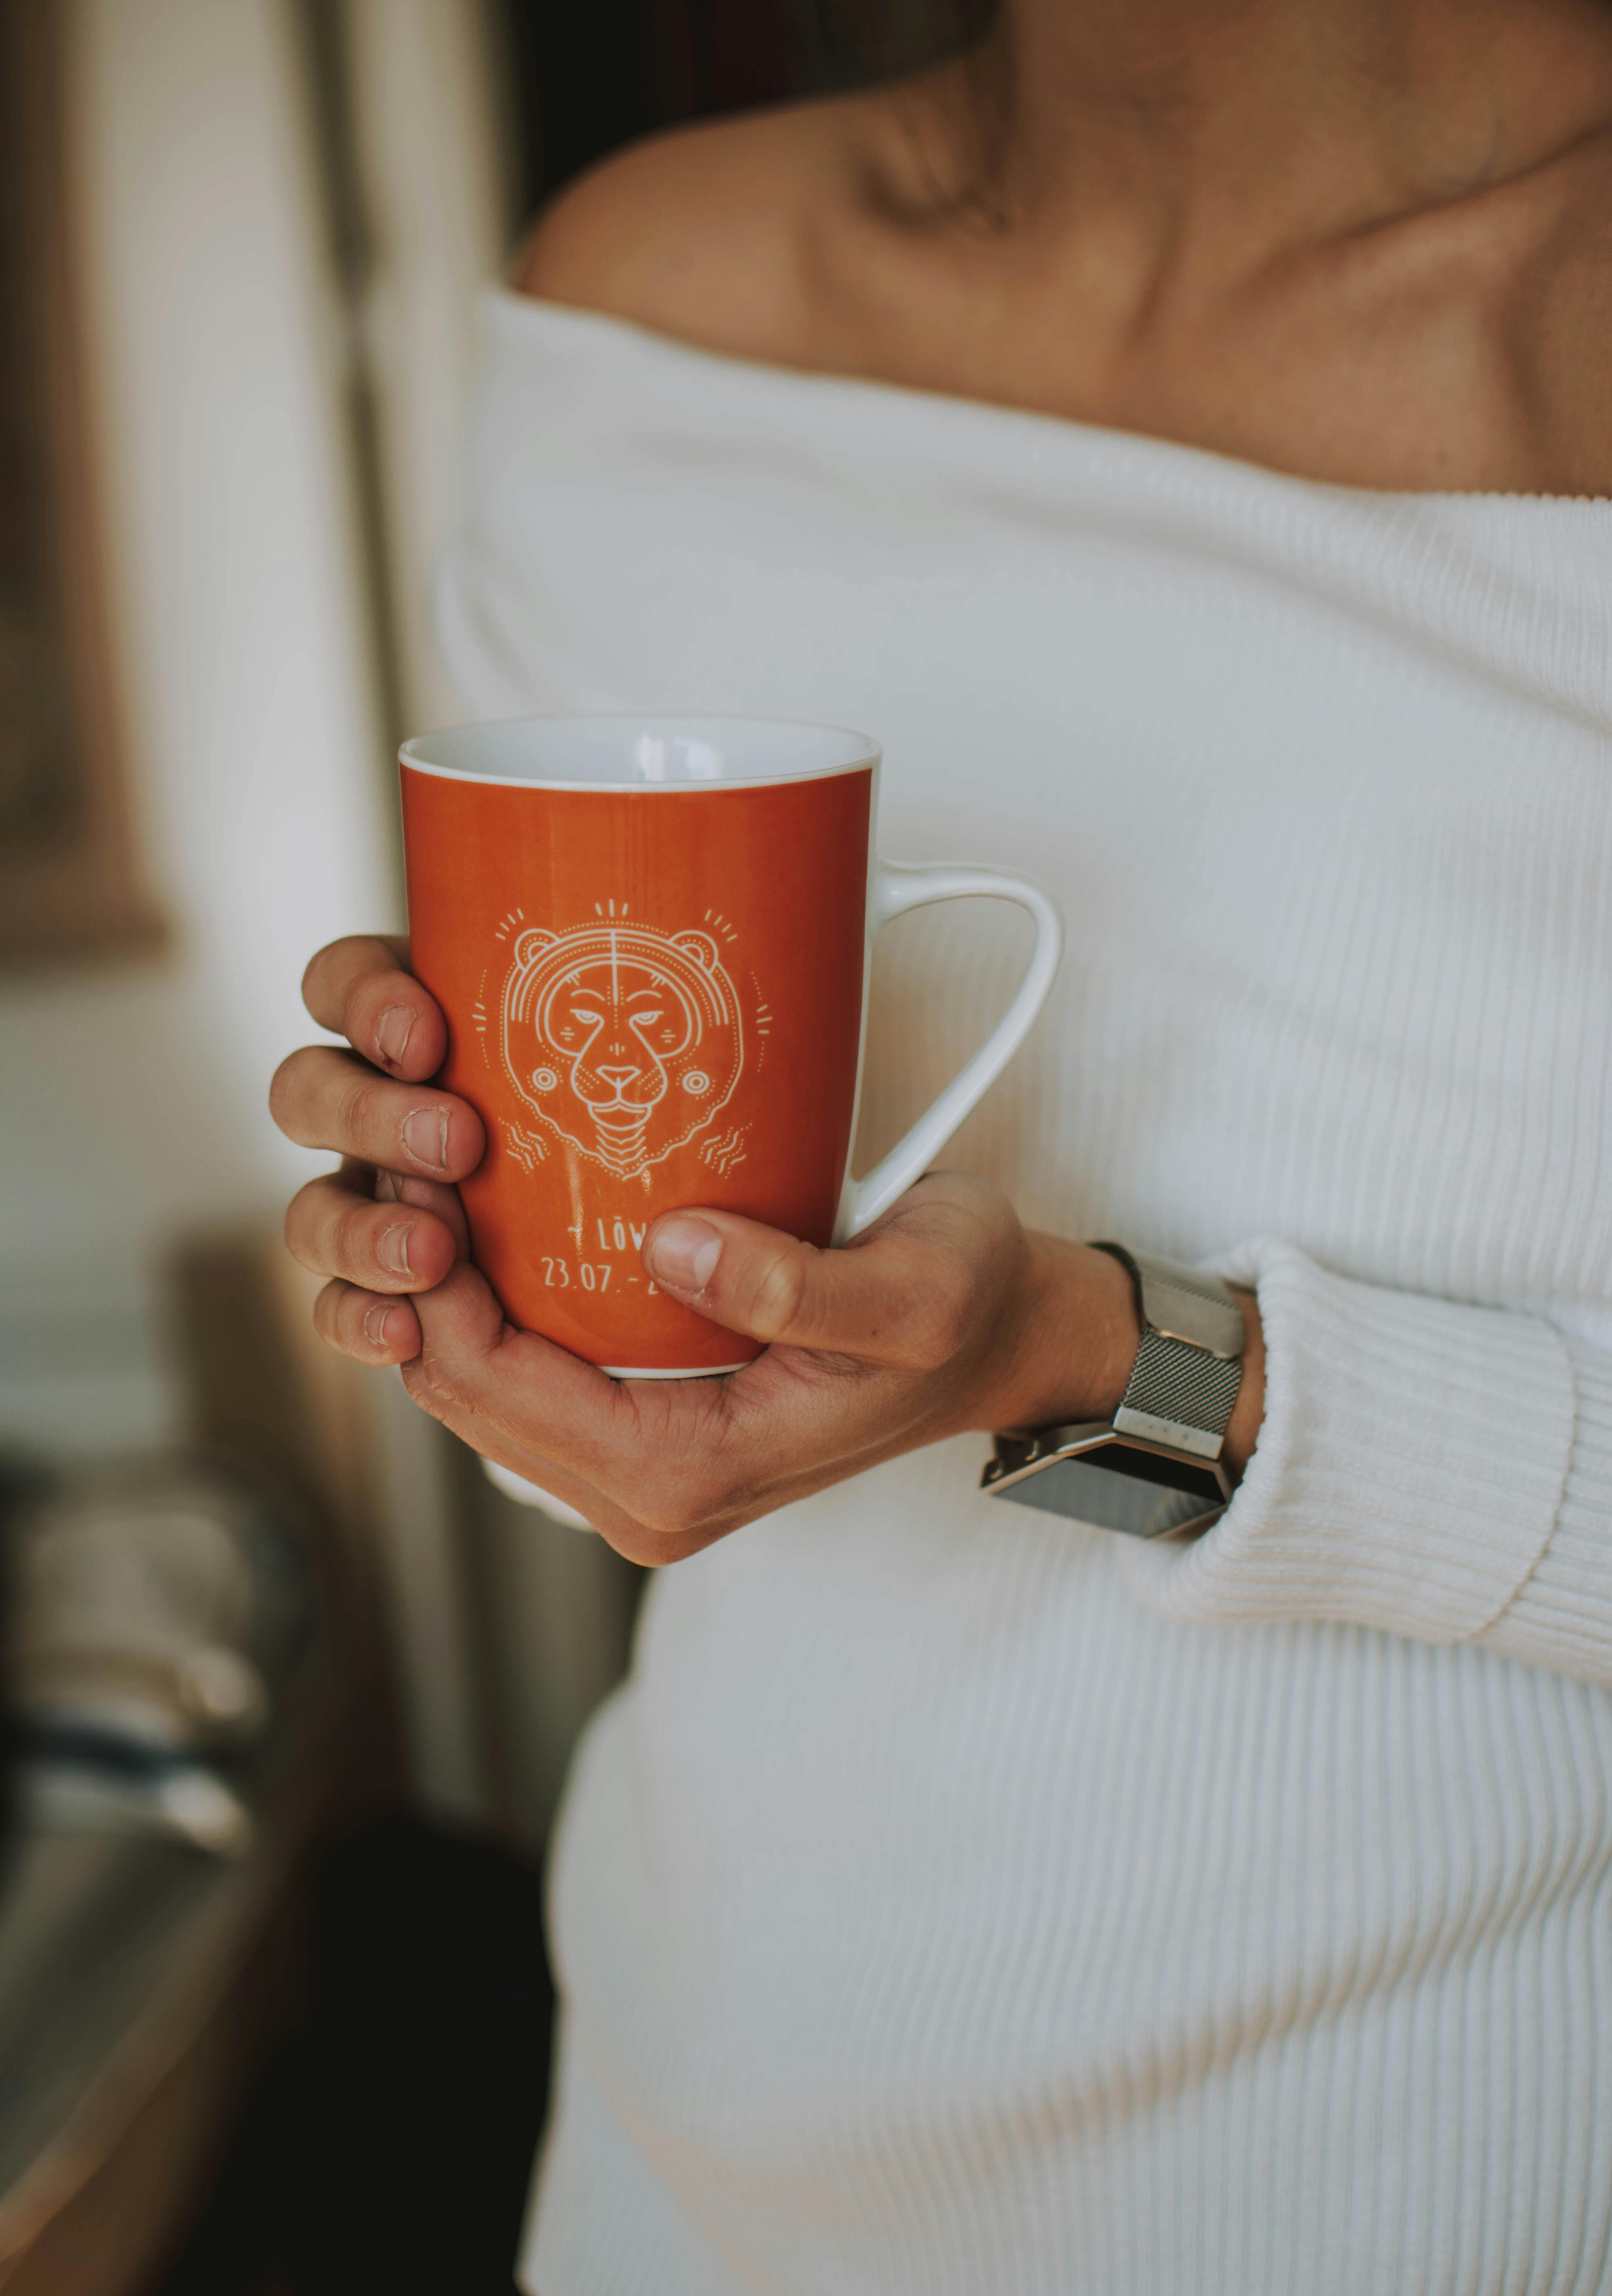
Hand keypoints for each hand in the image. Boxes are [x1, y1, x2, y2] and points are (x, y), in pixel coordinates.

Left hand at [271, 936, 1263, 1564]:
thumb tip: (672, 1249)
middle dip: (415, 1278)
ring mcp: (638, 1468)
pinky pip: (523, 1372)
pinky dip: (492, 1297)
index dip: (430, 1282)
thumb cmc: (968, 1308)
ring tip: (447, 1169)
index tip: (426, 1168)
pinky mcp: (644, 1425)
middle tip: (420, 1149)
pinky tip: (500, 1212)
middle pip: (456, 1392)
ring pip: (476, 1386)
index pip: (487, 1389)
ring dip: (442, 1286)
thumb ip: (800, 1286)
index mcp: (683, 1478)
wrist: (1006, 1338)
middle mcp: (641, 1496)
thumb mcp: (913, 1289)